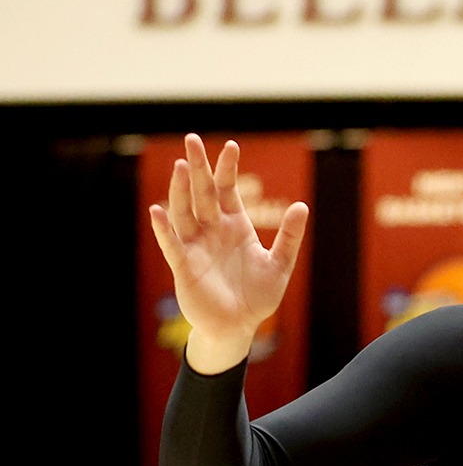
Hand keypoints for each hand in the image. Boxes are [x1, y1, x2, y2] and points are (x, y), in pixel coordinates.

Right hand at [148, 134, 309, 373]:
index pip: (228, 190)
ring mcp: (196, 246)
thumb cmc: (257, 296)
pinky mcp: (184, 266)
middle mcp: (212, 230)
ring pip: (184, 211)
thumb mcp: (280, 265)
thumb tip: (301, 206)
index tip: (231, 146)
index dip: (227, 169)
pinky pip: (172, 244)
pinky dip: (165, 228)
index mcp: (235, 226)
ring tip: (182, 166)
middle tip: (192, 139)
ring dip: (181, 189)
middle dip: (199, 166)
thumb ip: (289, 237)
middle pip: (202, 192)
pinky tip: (157, 211)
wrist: (238, 326)